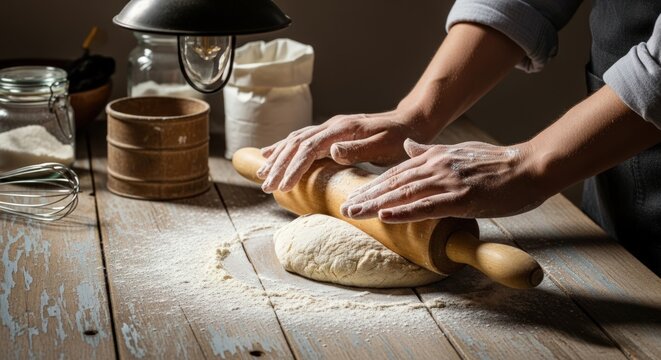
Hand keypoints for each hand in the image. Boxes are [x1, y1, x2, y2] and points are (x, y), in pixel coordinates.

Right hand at [257, 108, 433, 192]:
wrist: (409, 123)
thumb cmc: (399, 138)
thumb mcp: (385, 145)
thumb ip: (359, 148)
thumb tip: (332, 151)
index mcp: (342, 129)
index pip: (309, 148)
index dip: (294, 167)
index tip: (283, 186)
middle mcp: (332, 126)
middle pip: (296, 144)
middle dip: (279, 166)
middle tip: (266, 187)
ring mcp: (329, 128)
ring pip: (295, 141)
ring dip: (278, 158)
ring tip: (262, 175)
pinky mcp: (330, 134)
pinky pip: (301, 139)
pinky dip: (284, 148)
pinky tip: (271, 155)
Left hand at [341, 139, 547, 222]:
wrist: (528, 166)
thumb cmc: (495, 164)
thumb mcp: (457, 152)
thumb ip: (430, 151)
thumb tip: (408, 146)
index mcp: (434, 158)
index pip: (396, 174)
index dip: (373, 185)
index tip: (353, 196)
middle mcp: (436, 167)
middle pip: (393, 183)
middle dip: (367, 196)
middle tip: (344, 208)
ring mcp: (448, 182)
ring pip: (404, 193)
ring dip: (377, 204)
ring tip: (354, 213)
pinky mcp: (461, 198)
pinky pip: (427, 205)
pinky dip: (405, 210)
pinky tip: (386, 215)